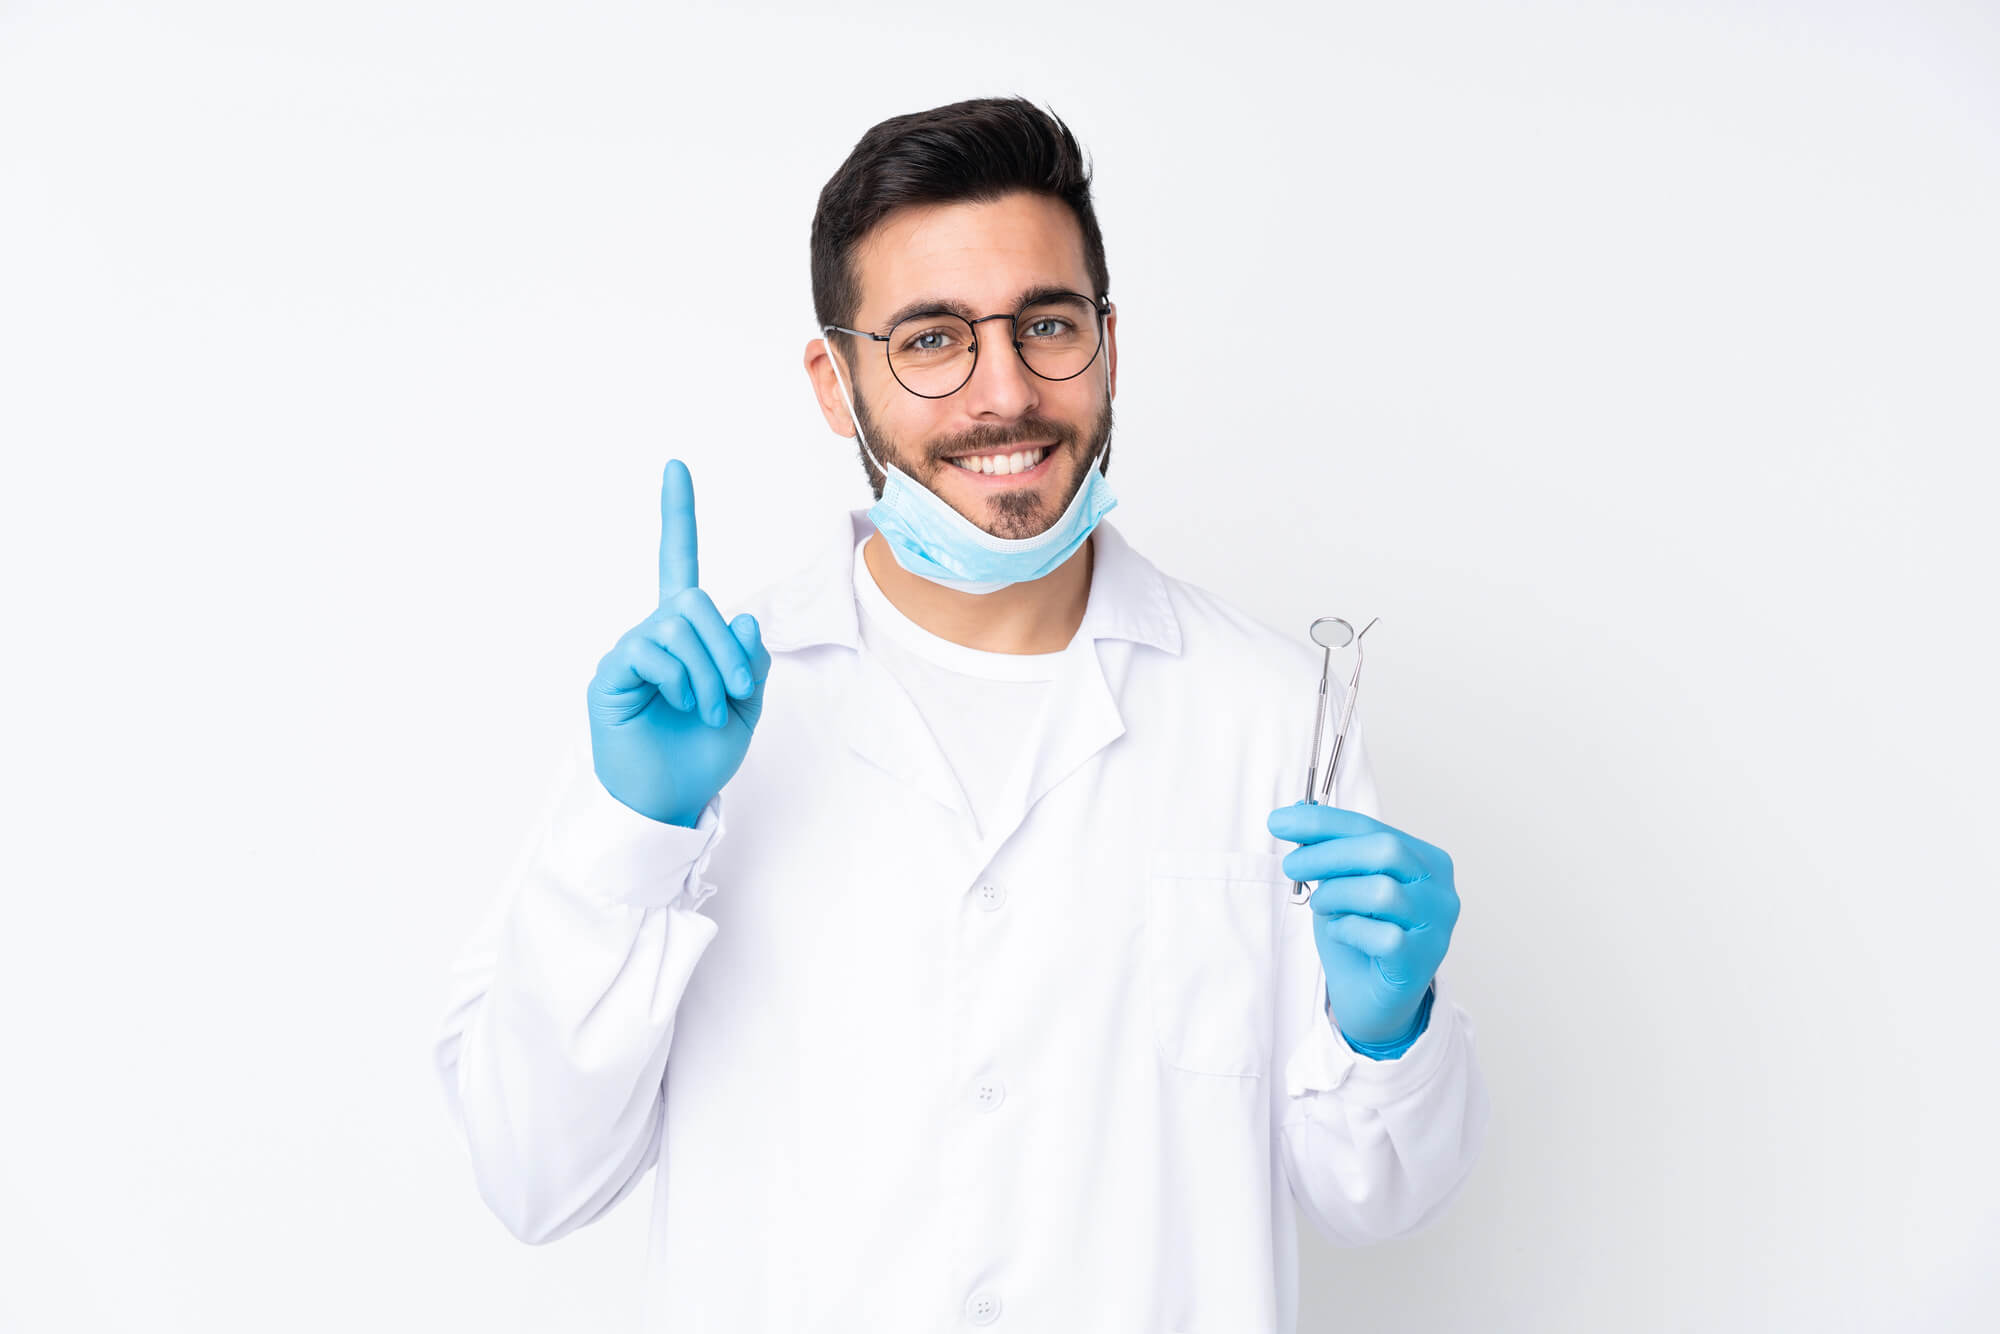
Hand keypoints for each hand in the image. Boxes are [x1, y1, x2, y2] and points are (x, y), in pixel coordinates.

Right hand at [586, 459, 771, 825]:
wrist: (670, 801)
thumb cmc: (701, 755)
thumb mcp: (745, 706)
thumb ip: (750, 660)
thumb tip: (743, 616)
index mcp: (686, 635)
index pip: (679, 563)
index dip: (677, 516)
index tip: (675, 468)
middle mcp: (653, 633)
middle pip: (695, 602)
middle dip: (727, 648)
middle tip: (736, 695)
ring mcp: (628, 652)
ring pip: (678, 627)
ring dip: (708, 673)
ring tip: (708, 711)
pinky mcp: (610, 675)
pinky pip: (650, 652)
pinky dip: (680, 680)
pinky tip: (679, 707)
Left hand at [1266, 801, 1458, 1048]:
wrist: (1371, 1001)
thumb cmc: (1359, 937)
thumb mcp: (1340, 885)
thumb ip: (1329, 850)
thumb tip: (1295, 809)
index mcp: (1425, 860)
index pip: (1372, 827)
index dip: (1323, 822)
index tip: (1279, 821)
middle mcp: (1439, 889)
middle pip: (1385, 851)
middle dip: (1328, 853)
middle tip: (1291, 865)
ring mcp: (1436, 926)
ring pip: (1383, 892)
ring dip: (1338, 895)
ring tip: (1321, 906)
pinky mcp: (1422, 959)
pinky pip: (1382, 935)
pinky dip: (1349, 929)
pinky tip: (1341, 934)